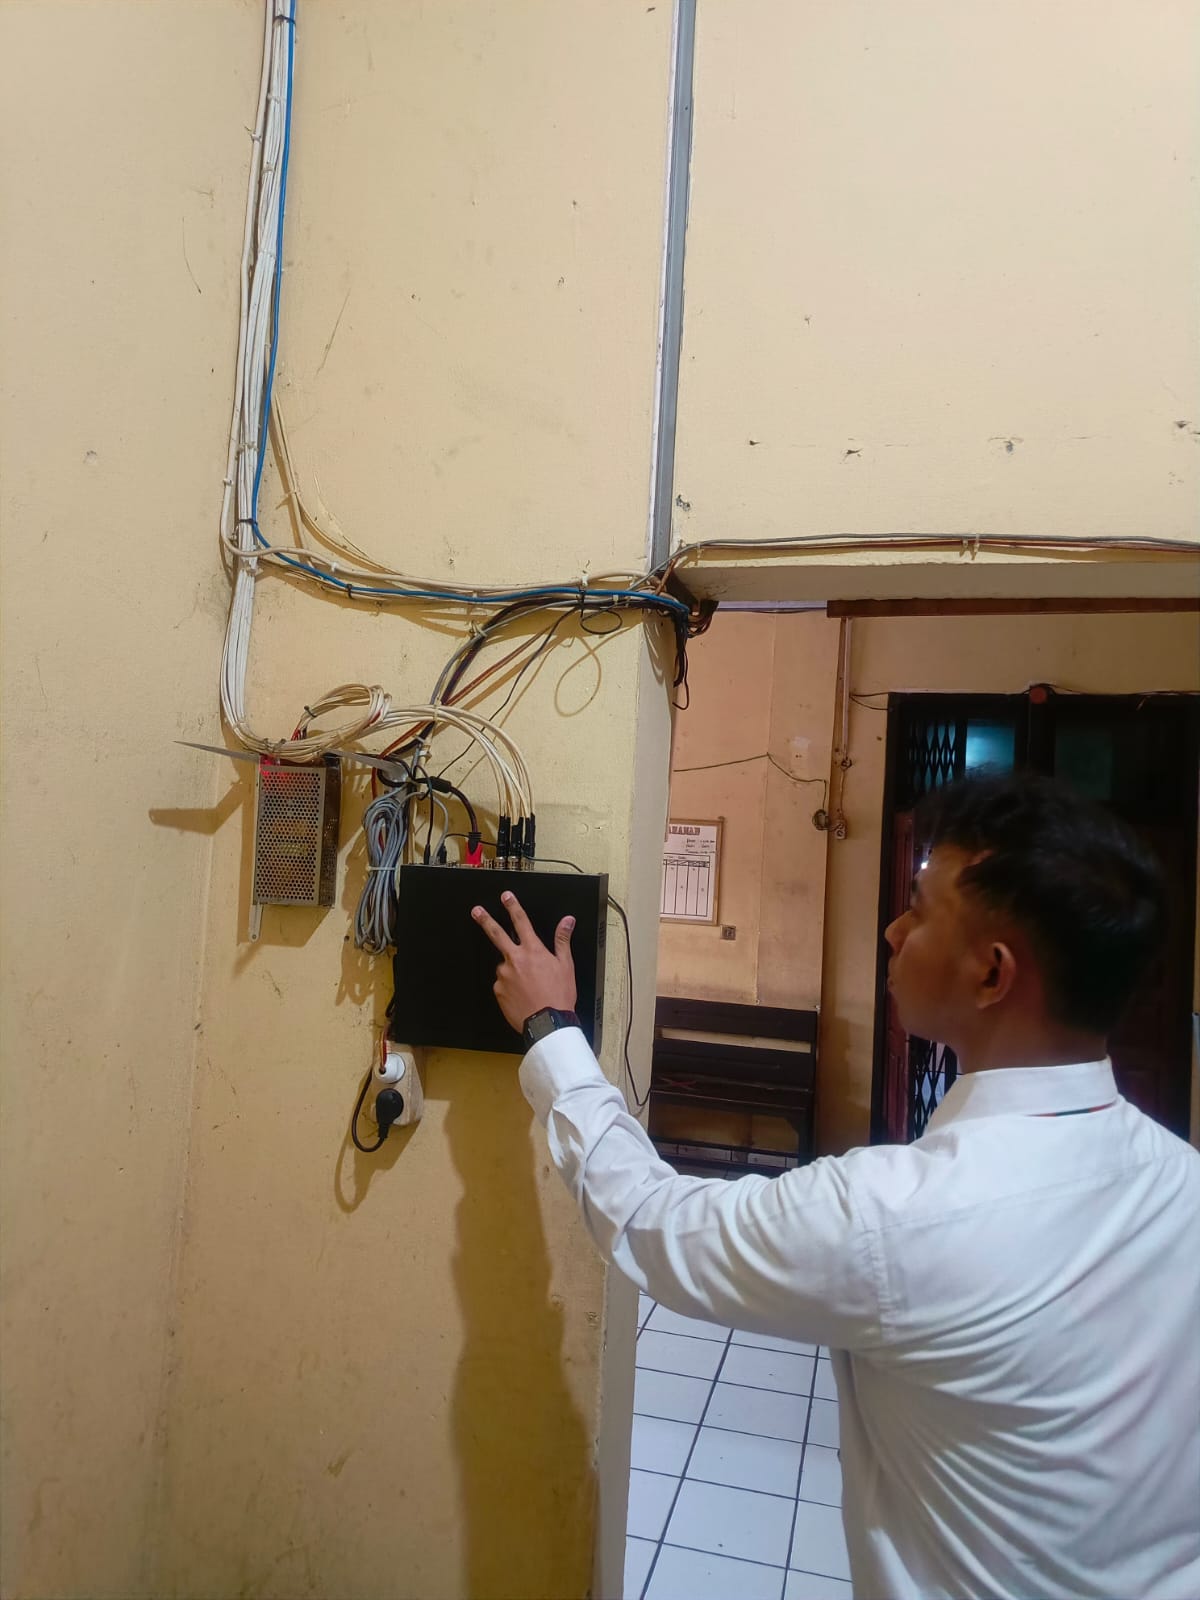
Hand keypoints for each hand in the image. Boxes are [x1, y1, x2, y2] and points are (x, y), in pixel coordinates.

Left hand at [471, 891, 576, 1033]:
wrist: (547, 1023)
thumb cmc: (559, 996)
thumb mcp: (566, 966)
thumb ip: (563, 940)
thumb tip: (567, 921)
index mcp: (532, 950)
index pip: (521, 922)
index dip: (513, 906)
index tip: (505, 896)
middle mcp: (515, 959)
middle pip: (496, 934)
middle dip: (486, 920)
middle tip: (476, 911)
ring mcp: (504, 975)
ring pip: (505, 966)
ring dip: (512, 970)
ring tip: (528, 986)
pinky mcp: (498, 990)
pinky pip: (502, 984)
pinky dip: (510, 986)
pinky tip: (522, 995)